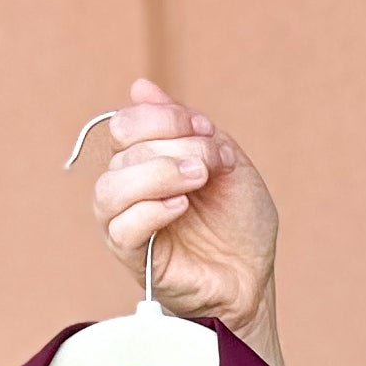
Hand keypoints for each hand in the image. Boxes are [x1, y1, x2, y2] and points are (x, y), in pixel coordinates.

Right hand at [90, 78, 282, 363]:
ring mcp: (126, 223)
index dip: (163, 117)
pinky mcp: (132, 258)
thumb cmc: (240, 224)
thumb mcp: (225, 160)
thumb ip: (185, 125)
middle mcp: (128, 188)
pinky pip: (120, 228)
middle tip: (210, 164)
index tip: (204, 130)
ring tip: (197, 181)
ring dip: (158, 174)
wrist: (254, 278)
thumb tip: (140, 87)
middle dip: (173, 146)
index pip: (126, 124)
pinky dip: (151, 210)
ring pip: (111, 187)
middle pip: (123, 150)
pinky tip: (182, 207)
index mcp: (146, 160)